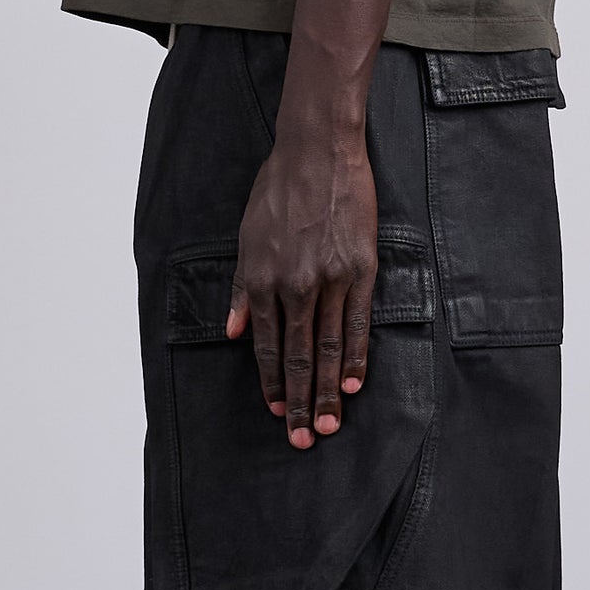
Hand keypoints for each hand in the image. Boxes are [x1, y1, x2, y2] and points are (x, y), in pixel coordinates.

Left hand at [226, 130, 378, 449]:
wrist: (318, 149)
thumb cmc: (279, 188)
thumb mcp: (247, 236)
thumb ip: (240, 288)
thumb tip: (230, 330)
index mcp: (262, 280)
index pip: (265, 345)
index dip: (272, 382)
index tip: (278, 412)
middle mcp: (293, 286)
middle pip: (296, 356)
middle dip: (299, 402)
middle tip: (303, 440)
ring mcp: (328, 280)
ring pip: (326, 347)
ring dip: (327, 391)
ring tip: (329, 425)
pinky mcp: (359, 269)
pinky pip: (356, 323)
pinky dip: (354, 356)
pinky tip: (353, 384)